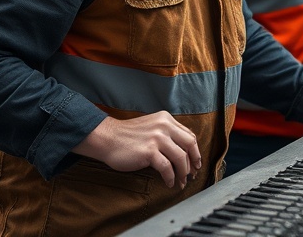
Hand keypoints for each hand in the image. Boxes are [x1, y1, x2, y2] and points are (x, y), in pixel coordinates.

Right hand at [72, 112, 201, 189]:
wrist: (107, 138)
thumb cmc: (127, 136)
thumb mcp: (151, 127)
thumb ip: (166, 133)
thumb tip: (183, 151)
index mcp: (166, 119)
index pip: (189, 135)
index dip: (195, 151)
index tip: (195, 163)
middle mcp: (164, 126)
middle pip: (190, 144)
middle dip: (194, 161)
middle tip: (193, 174)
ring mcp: (157, 138)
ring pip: (181, 158)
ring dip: (183, 173)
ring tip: (181, 182)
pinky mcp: (149, 152)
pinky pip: (167, 168)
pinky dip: (171, 177)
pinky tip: (169, 182)